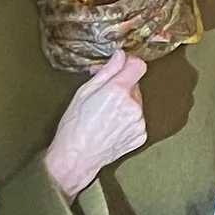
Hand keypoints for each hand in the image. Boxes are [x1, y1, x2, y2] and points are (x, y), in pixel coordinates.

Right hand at [45, 50, 147, 200]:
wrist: (76, 158)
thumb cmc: (74, 126)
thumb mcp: (84, 91)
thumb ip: (106, 71)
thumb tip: (120, 56)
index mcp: (118, 91)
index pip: (138, 66)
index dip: (129, 62)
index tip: (121, 65)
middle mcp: (133, 106)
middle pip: (135, 85)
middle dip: (121, 86)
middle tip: (102, 95)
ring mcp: (139, 123)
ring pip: (136, 103)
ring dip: (125, 104)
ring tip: (104, 115)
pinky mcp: (141, 136)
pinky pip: (137, 120)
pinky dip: (127, 120)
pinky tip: (110, 127)